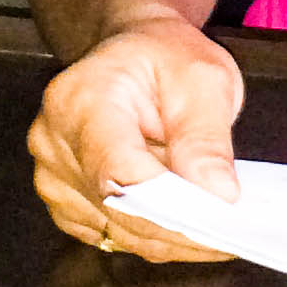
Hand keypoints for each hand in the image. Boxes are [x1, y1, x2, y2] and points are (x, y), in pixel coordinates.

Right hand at [25, 17, 246, 262]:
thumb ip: (206, 137)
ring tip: (214, 221)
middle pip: (118, 209)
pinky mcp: (63, 199)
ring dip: (170, 236)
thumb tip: (218, 194)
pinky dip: (152, 235)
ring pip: (118, 231)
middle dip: (181, 229)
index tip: (221, 224)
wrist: (133, 51)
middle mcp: (54, 140)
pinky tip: (182, 221)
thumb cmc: (165, 56)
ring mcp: (52, 173)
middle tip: (235, 233)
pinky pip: (112, 234)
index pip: (120, 173)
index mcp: (81, 98)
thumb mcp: (204, 77)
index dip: (171, 209)